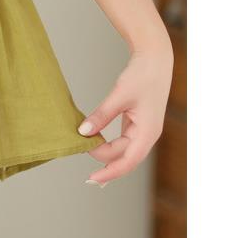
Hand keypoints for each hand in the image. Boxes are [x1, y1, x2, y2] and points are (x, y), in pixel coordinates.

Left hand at [78, 38, 173, 185]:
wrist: (155, 59)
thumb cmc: (142, 76)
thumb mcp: (119, 95)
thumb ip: (101, 115)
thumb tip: (84, 132)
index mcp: (148, 132)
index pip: (127, 161)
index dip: (109, 172)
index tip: (92, 178)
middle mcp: (148, 135)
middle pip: (125, 158)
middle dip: (104, 163)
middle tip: (82, 159)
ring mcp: (144, 130)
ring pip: (124, 151)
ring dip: (107, 154)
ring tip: (88, 159)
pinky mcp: (138, 123)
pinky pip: (124, 141)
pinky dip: (110, 145)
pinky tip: (98, 145)